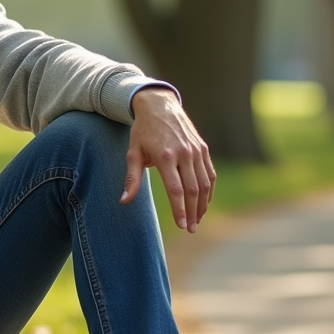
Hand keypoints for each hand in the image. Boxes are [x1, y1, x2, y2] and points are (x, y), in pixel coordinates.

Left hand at [122, 88, 215, 232]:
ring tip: (197, 220)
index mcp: (165, 155)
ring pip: (205, 183)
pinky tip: (204, 203)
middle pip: (193, 189)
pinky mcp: (203, 148)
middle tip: (190, 229)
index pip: (176, 189)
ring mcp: (196, 150)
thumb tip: (124, 201)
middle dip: (193, 212)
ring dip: (203, 204)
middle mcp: (184, 153)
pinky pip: (210, 174)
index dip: (180, 209)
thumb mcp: (133, 153)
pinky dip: (209, 191)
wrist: (159, 105)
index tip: (181, 225)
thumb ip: (131, 178)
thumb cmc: (143, 131)